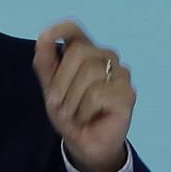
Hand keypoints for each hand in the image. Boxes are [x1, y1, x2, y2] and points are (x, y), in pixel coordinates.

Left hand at [32, 20, 134, 171]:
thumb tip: (43, 37)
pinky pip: (98, 94)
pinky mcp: (128, 92)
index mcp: (85, 52)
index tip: (45, 37)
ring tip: (74, 113)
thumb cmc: (69, 112)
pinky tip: (88, 117)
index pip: (74, 29)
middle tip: (58, 104)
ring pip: (90, 72)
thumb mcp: (51, 88)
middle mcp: (105, 57)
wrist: (84, 142)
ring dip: (72, 100)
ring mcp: (120, 73)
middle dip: (61, 81)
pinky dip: (85, 110)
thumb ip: (45, 63)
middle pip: (79, 51)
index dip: (60, 28)